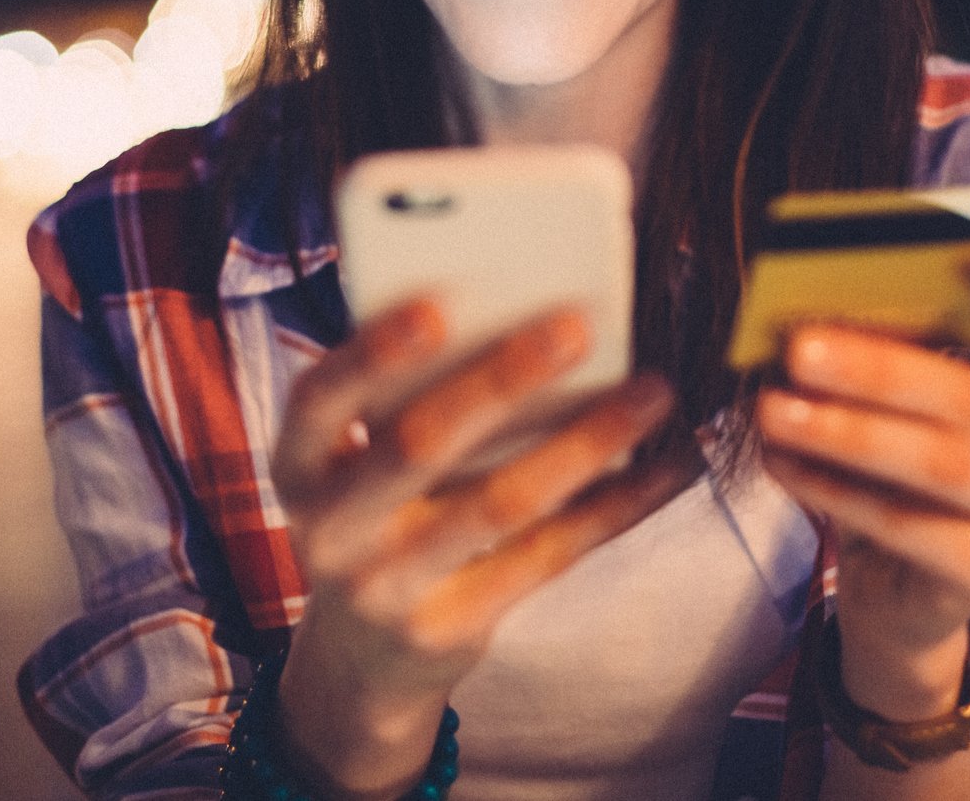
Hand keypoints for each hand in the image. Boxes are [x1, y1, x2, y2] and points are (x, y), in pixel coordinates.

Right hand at [268, 298, 697, 793]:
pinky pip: (549, 555)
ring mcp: (387, 587)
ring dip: (585, 441)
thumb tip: (527, 308)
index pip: (321, 400)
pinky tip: (668, 467)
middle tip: (577, 326)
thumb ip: (409, 401)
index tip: (436, 307)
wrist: (359, 662)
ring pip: (499, 503)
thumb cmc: (378, 517)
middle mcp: (331, 528)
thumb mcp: (357, 466)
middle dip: (501, 380)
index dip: (372, 354)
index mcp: (300, 466)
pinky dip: (616, 504)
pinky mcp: (451, 627)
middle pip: (419, 445)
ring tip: (653, 391)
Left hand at [757, 266, 969, 719]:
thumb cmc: (895, 466)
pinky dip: (836, 490)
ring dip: (848, 432)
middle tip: (800, 348)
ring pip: (943, 463)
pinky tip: (781, 461)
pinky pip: (910, 525)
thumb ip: (888, 346)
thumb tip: (811, 308)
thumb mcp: (899, 398)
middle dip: (883, 371)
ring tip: (773, 409)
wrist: (897, 586)